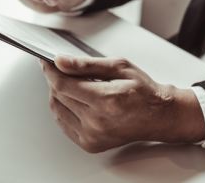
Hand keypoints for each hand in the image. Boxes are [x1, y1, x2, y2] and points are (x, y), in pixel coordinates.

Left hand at [40, 55, 204, 152]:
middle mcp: (97, 122)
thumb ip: (86, 64)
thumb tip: (61, 61)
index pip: (62, 84)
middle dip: (55, 79)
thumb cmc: (143, 91)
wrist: (159, 116)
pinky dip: (64, 109)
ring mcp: (92, 136)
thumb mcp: (118, 67)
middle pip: (58, 96)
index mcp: (105, 100)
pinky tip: (76, 100)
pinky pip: (63, 123)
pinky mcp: (89, 143)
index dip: (50, 70)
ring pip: (57, 109)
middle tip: (61, 68)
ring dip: (58, 94)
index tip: (46, 61)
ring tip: (73, 84)